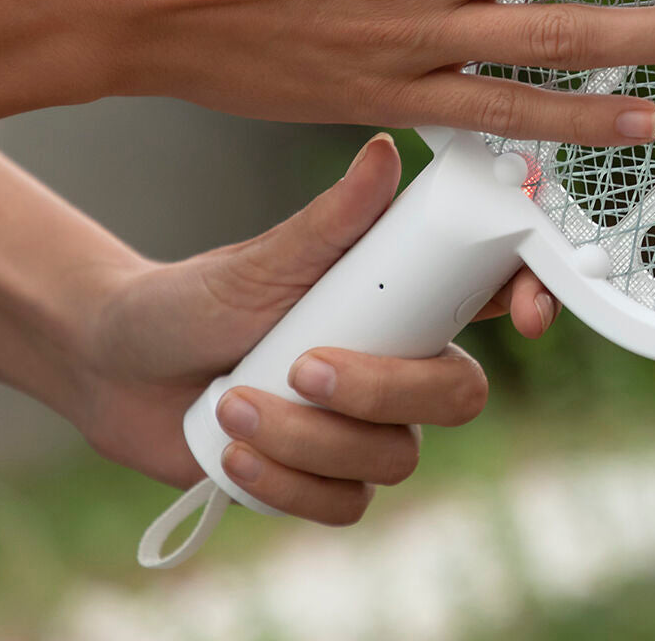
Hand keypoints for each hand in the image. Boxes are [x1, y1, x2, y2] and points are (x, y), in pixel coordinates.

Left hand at [77, 133, 547, 523]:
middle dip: (385, 390)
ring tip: (236, 405)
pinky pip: (347, 504)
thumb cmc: (203, 298)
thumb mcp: (266, 257)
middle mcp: (400, 361)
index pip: (495, 296)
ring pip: (396, 456)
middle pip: (459, 394)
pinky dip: (288, 483)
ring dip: (309, 438)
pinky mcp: (330, 479)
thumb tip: (382, 150)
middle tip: (307, 365)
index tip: (526, 315)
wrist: (124, 367)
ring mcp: (369, 426)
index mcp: (404, 297)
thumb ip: (333, 217)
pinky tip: (236, 452)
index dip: (531, 301)